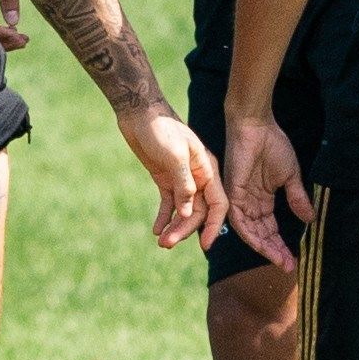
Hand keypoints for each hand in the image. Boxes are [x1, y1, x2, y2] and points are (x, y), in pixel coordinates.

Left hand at [123, 99, 219, 250]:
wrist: (139, 113)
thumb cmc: (161, 129)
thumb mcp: (174, 156)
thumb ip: (184, 185)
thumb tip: (188, 213)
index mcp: (207, 169)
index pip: (218, 203)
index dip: (214, 225)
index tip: (205, 245)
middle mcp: (198, 177)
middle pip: (199, 211)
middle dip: (185, 229)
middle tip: (167, 245)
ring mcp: (182, 179)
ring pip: (184, 210)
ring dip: (175, 226)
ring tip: (161, 242)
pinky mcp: (165, 178)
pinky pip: (169, 204)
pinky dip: (164, 217)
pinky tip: (157, 230)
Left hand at [223, 110, 303, 268]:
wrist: (257, 127)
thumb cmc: (273, 146)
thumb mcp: (290, 176)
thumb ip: (297, 198)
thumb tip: (310, 219)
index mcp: (262, 199)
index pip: (271, 228)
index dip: (282, 244)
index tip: (294, 260)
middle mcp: (250, 203)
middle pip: (262, 234)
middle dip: (275, 251)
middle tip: (289, 267)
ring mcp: (240, 200)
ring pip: (250, 232)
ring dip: (263, 247)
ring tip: (279, 260)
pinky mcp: (233, 194)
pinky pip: (238, 220)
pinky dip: (249, 234)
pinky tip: (261, 246)